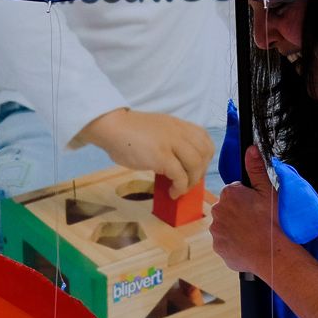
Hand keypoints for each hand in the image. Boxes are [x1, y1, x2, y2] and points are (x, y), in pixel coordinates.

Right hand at [77, 108, 214, 194]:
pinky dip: (180, 188)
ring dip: (192, 182)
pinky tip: (172, 192)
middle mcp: (178, 132)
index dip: (205, 157)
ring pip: (196, 165)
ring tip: (181, 189)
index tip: (196, 168)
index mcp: (178, 125)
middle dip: (201, 171)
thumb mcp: (156, 130)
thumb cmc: (128, 131)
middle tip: (190, 182)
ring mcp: (171, 144)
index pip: (205, 139)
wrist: (112, 127)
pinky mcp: (161, 157)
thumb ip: (169, 142)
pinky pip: (180, 176)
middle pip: (205, 153)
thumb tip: (176, 165)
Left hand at [209, 144, 287, 276]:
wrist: (273, 254)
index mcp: (229, 194)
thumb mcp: (269, 191)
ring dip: (236, 229)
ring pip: (226, 226)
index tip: (258, 207)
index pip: (235, 191)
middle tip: (258, 221)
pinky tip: (248, 245)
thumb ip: (257, 169)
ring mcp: (216, 231)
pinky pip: (225, 243)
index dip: (248, 199)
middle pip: (228, 208)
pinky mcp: (218, 248)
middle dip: (240, 212)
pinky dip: (234, 244)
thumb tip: (251, 149)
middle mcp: (217, 211)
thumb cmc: (273, 221)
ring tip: (254, 234)